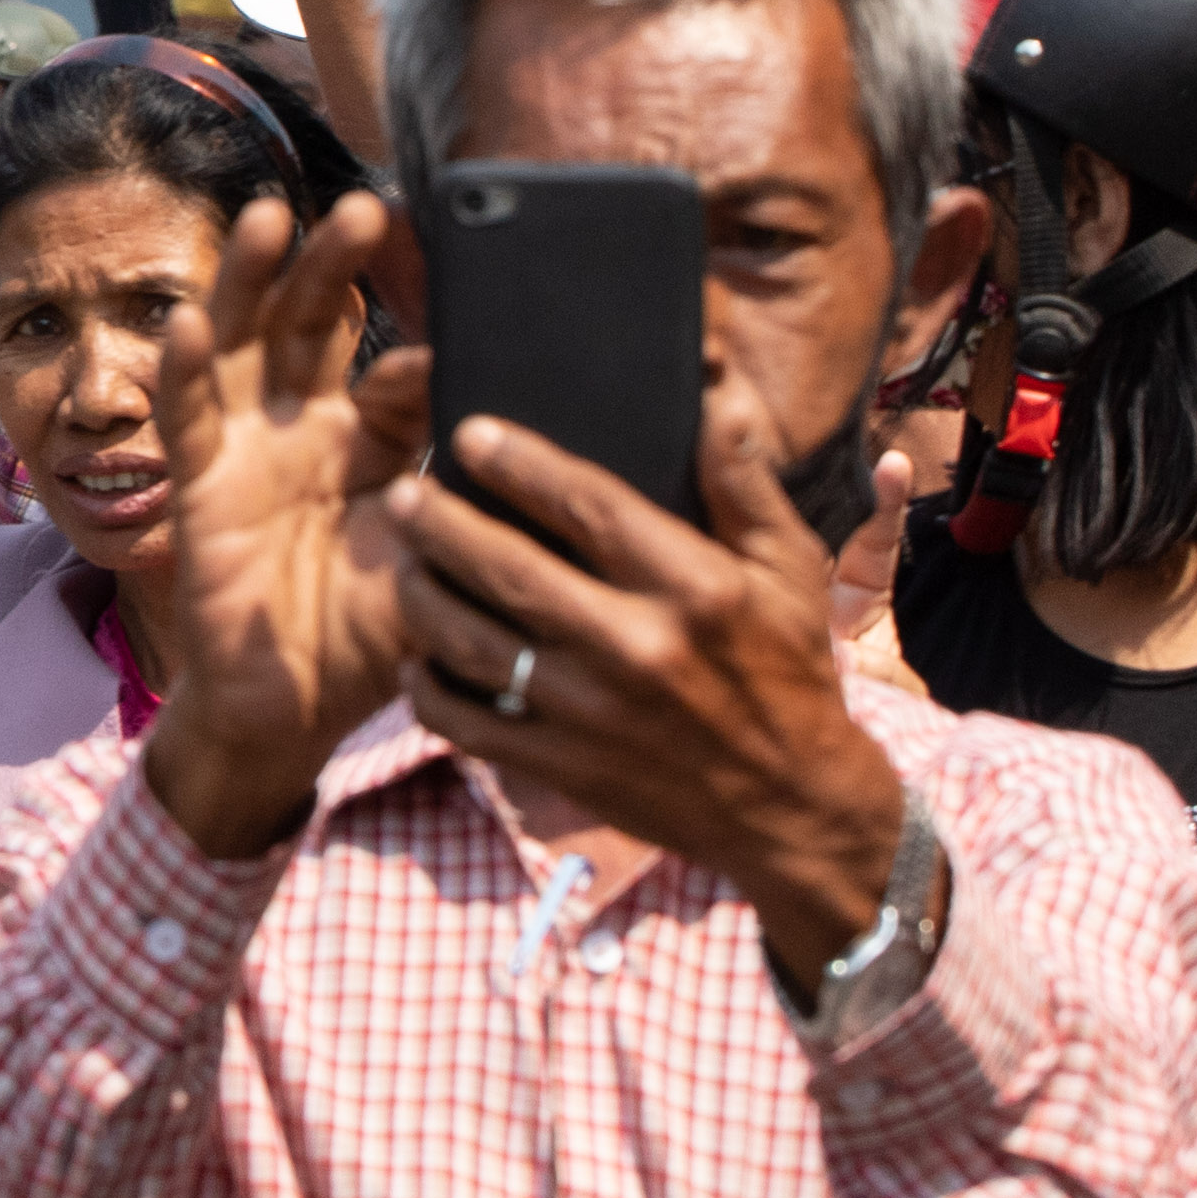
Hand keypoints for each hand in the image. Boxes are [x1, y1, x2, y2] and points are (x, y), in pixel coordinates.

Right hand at [135, 194, 427, 856]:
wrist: (295, 712)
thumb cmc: (372, 635)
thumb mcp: (437, 551)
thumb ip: (467, 488)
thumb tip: (530, 428)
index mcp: (372, 440)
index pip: (395, 367)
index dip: (422, 343)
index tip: (464, 308)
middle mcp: (305, 428)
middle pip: (313, 323)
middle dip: (334, 263)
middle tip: (365, 206)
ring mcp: (248, 449)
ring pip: (244, 344)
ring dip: (249, 280)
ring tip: (266, 217)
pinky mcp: (201, 485)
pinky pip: (188, 419)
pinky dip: (183, 370)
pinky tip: (189, 322)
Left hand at [389, 356, 919, 974]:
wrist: (791, 807)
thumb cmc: (788, 670)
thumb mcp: (789, 567)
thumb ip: (743, 479)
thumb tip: (712, 390)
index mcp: (694, 586)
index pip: (590, 505)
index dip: (521, 464)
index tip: (469, 434)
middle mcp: (637, 646)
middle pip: (511, 570)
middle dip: (444, 524)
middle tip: (405, 493)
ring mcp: (593, 713)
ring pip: (475, 646)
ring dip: (425, 600)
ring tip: (405, 566)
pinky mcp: (565, 767)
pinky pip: (471, 724)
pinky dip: (431, 691)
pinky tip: (418, 659)